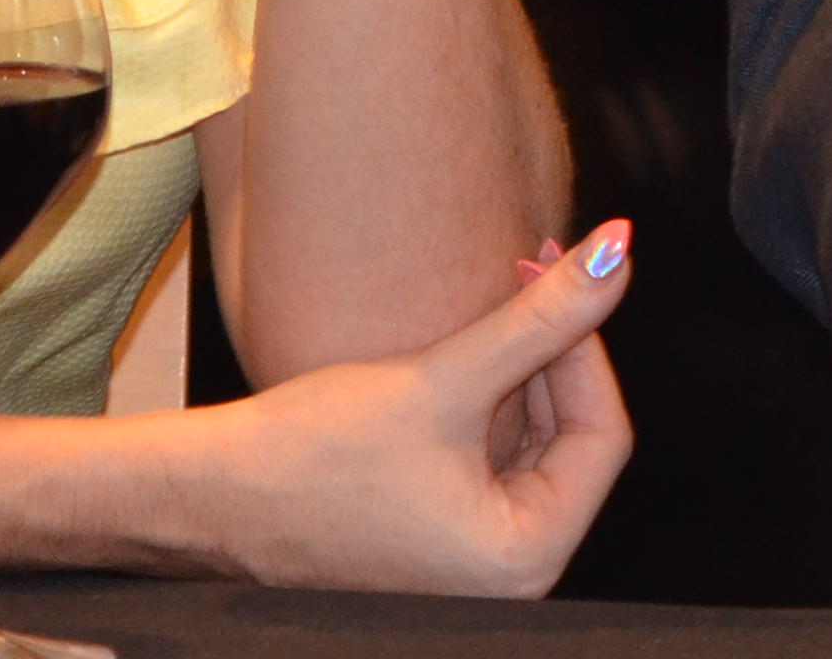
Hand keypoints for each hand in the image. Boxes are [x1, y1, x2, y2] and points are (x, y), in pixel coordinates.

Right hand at [165, 218, 637, 592]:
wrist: (213, 494)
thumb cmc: (313, 453)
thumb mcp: (443, 378)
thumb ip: (541, 318)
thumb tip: (619, 255)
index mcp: (526, 558)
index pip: (602, 433)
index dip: (582, 341)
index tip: (546, 268)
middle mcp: (511, 577)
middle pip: (573, 441)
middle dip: (550, 353)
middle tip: (519, 269)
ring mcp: (475, 565)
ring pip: (534, 448)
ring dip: (519, 373)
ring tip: (484, 307)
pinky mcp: (442, 543)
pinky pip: (492, 466)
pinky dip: (486, 409)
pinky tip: (457, 362)